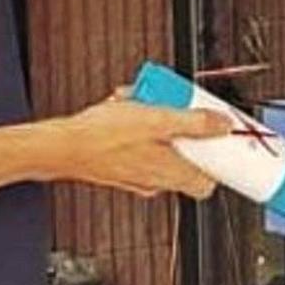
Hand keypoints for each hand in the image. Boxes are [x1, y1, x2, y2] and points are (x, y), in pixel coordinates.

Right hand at [59, 98, 229, 199]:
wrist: (61, 147)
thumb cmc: (103, 137)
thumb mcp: (158, 119)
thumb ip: (195, 123)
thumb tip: (224, 125)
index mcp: (172, 174)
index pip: (209, 182)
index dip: (219, 161)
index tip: (223, 142)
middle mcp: (157, 181)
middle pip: (186, 158)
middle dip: (184, 128)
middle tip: (178, 108)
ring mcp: (138, 175)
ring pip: (161, 147)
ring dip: (158, 122)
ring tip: (145, 102)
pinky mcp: (121, 166)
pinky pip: (140, 145)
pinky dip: (138, 126)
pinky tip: (126, 107)